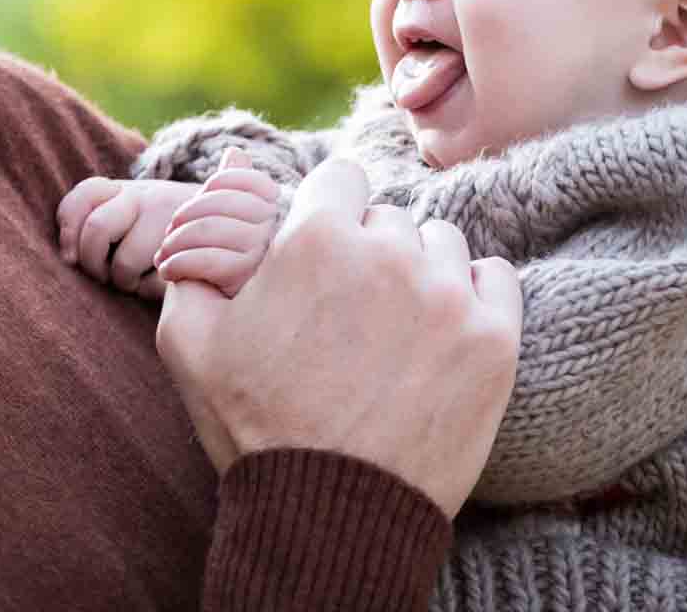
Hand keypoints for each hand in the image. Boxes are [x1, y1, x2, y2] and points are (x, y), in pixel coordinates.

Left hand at [57, 177, 201, 298]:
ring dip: (123, 281)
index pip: (84, 196)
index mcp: (126, 189)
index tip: (71, 256)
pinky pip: (154, 280)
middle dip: (92, 263)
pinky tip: (160, 281)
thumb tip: (68, 256)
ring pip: (124, 262)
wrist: (227, 226)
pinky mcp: (191, 249)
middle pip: (97, 228)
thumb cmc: (159, 234)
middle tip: (105, 274)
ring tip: (136, 279)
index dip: (68, 228)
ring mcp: (172, 219)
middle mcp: (148, 196)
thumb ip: (92, 225)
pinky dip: (150, 289)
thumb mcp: (127, 219)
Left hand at [154, 149, 279, 296]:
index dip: (216, 187)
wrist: (224, 326)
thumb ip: (232, 188)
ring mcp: (263, 255)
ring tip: (163, 257)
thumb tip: (235, 153)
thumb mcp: (226, 223)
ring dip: (177, 243)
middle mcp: (275, 231)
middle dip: (186, 218)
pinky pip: (210, 260)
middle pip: (222, 203)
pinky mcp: (246, 280)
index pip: (249, 180)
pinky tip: (170, 272)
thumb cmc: (223, 267)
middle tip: (167, 236)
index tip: (190, 209)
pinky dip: (181, 263)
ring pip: (212, 228)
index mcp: (274, 212)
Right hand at [156, 156, 522, 515]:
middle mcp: (389, 253)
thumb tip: (229, 170)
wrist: (329, 516)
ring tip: (394, 331)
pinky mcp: (495, 340)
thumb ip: (198, 251)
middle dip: (369, 251)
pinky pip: (496, 279)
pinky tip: (442, 334)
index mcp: (317, 239)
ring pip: (441, 244)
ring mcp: (448, 296)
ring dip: (421, 272)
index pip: (340, 178)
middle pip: (389, 216)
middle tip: (350, 313)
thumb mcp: (190, 339)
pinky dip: (474, 297)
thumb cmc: (254, 427)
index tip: (322, 257)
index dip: (326, 215)